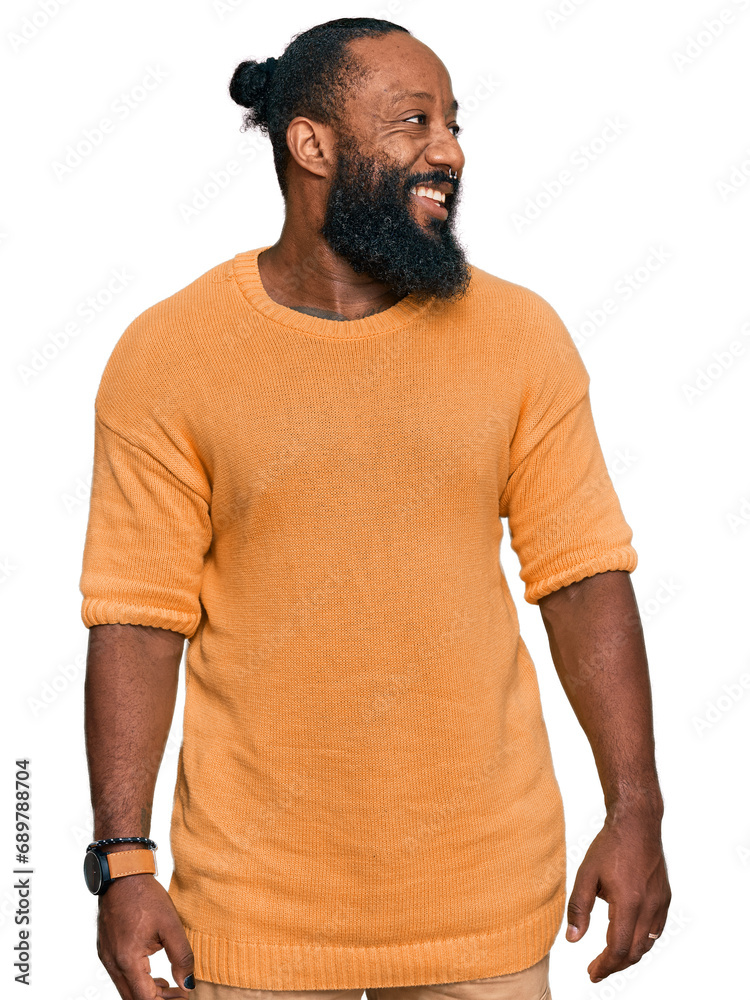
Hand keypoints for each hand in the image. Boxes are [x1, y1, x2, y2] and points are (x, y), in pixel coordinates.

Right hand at [96, 873, 194, 998]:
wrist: (122, 874)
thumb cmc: (145, 896)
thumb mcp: (171, 925)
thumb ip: (181, 957)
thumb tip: (188, 984)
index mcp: (128, 960)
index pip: (145, 999)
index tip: (184, 997)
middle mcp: (113, 963)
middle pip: (133, 998)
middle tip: (179, 995)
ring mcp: (107, 957)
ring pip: (126, 989)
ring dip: (147, 993)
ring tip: (170, 987)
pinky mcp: (106, 950)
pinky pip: (121, 976)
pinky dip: (138, 981)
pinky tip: (154, 975)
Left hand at [565, 805, 670, 982]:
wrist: (637, 823)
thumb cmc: (610, 846)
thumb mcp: (586, 874)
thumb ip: (579, 908)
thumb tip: (573, 940)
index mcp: (629, 902)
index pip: (619, 949)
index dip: (605, 966)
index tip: (591, 972)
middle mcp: (649, 907)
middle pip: (635, 952)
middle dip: (615, 965)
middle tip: (596, 970)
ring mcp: (660, 902)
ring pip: (648, 943)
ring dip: (629, 955)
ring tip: (610, 958)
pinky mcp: (665, 897)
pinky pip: (656, 929)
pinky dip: (642, 941)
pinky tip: (629, 938)